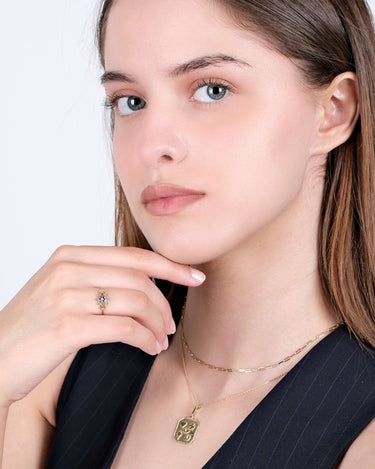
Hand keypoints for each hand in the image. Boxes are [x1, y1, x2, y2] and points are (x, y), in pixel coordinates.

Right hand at [0, 245, 204, 406]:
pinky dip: (145, 339)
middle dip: (165, 302)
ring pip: (136, 302)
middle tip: (171, 324)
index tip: (194, 275)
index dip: (169, 265)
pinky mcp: (67, 326)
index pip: (132, 255)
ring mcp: (66, 296)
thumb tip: (144, 283)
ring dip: (157, 324)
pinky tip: (149, 348)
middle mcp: (68, 269)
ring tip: (161, 340)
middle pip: (138, 278)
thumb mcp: (60, 289)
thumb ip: (96, 278)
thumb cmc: (32, 327)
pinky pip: (125, 328)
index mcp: (70, 255)